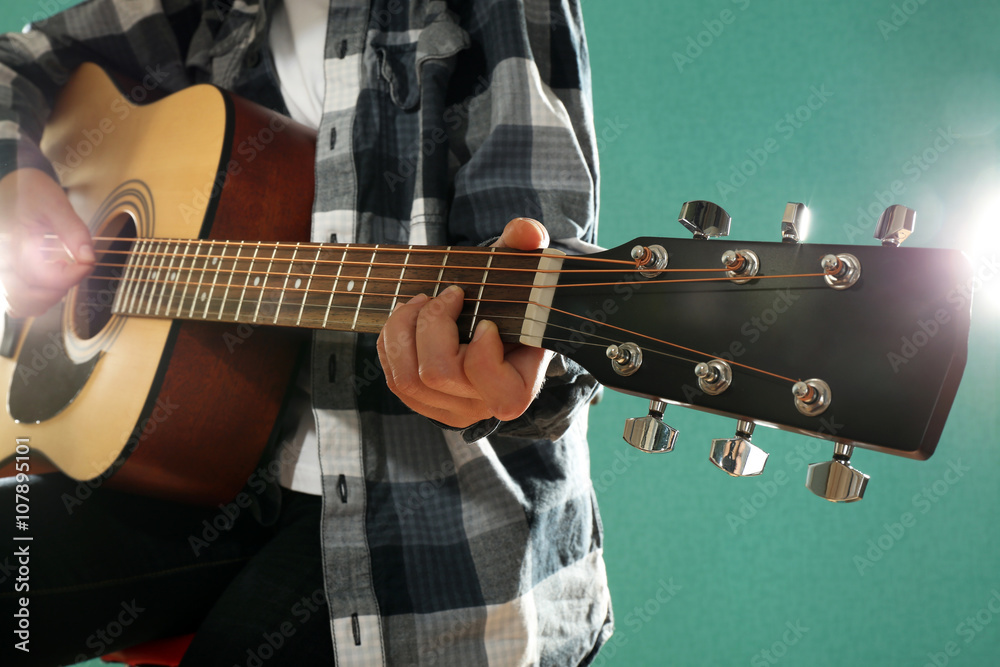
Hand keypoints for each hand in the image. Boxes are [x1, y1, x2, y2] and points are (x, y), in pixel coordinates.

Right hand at [0, 168, 93, 316]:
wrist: (16, 187)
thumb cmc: (34, 193)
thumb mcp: (56, 204)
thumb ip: (74, 231)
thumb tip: (89, 259)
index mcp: (14, 242)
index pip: (39, 275)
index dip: (70, 276)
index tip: (88, 264)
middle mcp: (3, 260)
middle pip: (27, 296)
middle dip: (59, 288)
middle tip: (74, 268)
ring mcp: (2, 270)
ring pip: (20, 305)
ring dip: (47, 297)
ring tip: (60, 273)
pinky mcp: (6, 275)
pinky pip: (15, 303)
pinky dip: (35, 301)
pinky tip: (49, 283)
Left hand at [377, 217, 553, 427]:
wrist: (498, 326)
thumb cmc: (513, 302)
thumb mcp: (523, 274)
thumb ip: (527, 249)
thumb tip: (527, 231)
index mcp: (517, 389)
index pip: (495, 389)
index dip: (483, 351)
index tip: (485, 320)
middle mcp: (481, 407)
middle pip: (438, 373)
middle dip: (432, 323)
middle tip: (446, 296)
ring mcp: (448, 409)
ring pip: (407, 378)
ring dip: (404, 330)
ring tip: (420, 303)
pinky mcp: (421, 404)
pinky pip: (393, 379)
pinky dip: (392, 342)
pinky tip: (409, 319)